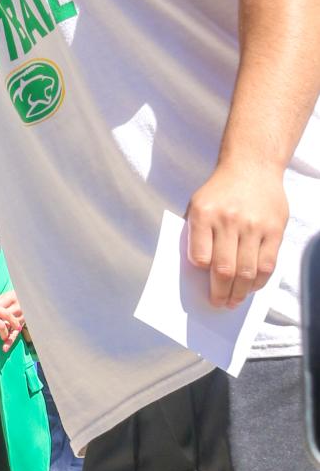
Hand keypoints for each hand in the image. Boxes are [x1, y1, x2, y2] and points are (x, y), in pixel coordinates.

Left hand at [0, 290, 25, 351]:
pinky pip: (15, 334)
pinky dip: (9, 341)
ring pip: (7, 327)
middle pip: (1, 318)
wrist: (29, 297)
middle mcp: (17, 308)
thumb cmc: (14, 296)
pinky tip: (5, 348)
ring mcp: (21, 317)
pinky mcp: (22, 325)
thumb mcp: (5, 295)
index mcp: (11, 298)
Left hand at [186, 162, 288, 308]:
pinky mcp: (274, 229)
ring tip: (234, 301)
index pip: (199, 256)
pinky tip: (251, 286)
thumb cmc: (220, 191)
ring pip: (247, 271)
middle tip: (218, 303)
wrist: (252, 166)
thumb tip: (196, 270)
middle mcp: (229, 220)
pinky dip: (259, 281)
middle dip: (220, 293)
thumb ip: (196, 233)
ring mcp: (254, 226)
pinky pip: (268, 264)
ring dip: (240, 292)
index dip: (201, 272)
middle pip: (225, 269)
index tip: (202, 281)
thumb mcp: (198, 203)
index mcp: (204, 214)